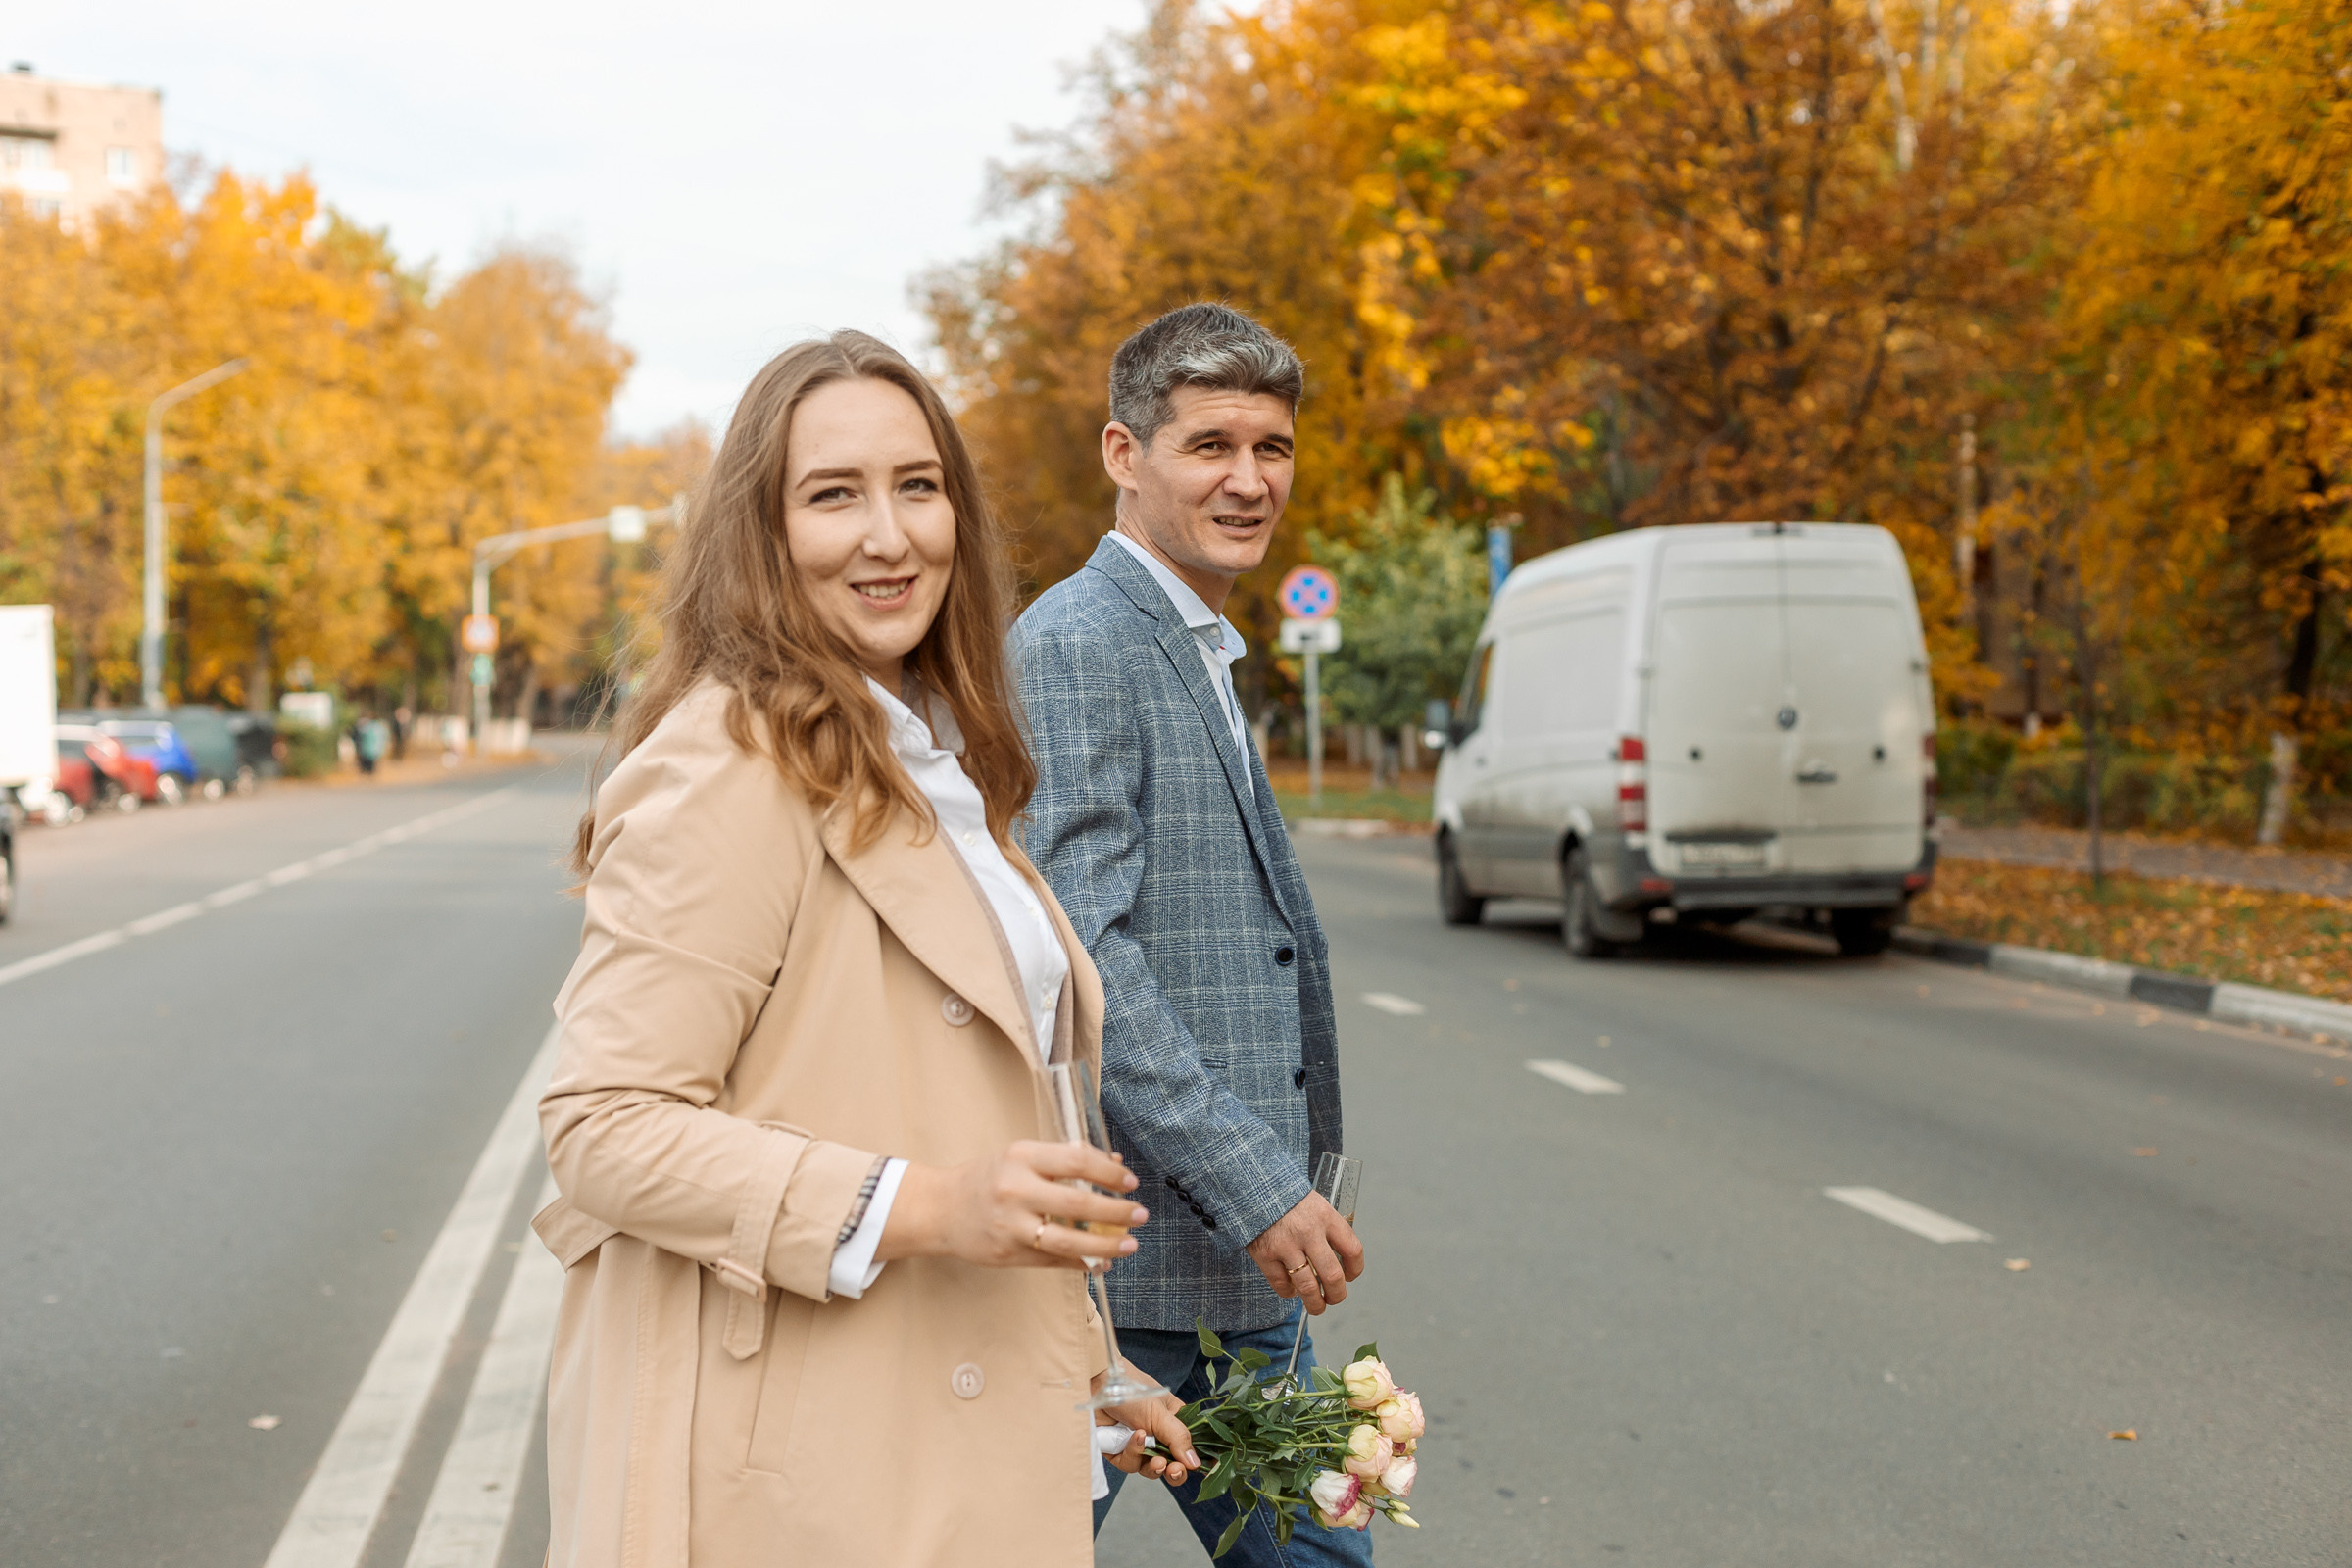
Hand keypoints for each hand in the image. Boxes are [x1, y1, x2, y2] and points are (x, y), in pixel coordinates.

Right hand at [879, 1141, 1148, 1268]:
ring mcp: (1011, 1225)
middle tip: (1140, 1215)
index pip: (1076, 1160)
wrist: (939, 1209)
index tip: (1130, 1182)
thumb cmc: (987, 1178)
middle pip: (1078, 1202)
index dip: (1109, 1172)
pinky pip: (1053, 1260)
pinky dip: (1081, 1262)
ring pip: (1068, 1239)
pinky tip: (1100, 1262)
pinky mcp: (1008, 1253)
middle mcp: (1015, 1189)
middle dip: (1116, 1211)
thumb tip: (1115, 1166)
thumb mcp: (1021, 1156)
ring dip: (1105, 1245)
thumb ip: (1065, 1159)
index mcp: (1021, 1156)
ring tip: (1129, 1245)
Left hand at [1096, 1375, 1198, 1485]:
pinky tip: (1134, 1438)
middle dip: (1175, 1472)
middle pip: (1172, 1465)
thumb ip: (1178, 1438)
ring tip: (1157, 1460)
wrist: (1098, 1386)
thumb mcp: (1160, 1413)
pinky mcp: (1119, 1451)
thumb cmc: (1132, 1391)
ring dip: (1154, 1467)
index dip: (1195, 1460)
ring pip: (1151, 1470)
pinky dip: (1133, 1455)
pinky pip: (1130, 1464)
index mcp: (1174, 1422)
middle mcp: (1157, 1436)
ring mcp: (1138, 1445)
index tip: (1204, 1470)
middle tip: (1175, 1471)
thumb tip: (1195, 1463)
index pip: (1190, 1446)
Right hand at [1245, 1190, 1362, 1313]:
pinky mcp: (1265, 1255)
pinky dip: (1289, 1292)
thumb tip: (1339, 1258)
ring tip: (1316, 1307)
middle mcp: (1308, 1232)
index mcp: (1325, 1216)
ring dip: (1315, 1304)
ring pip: (1308, 1287)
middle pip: (1332, 1276)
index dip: (1355, 1269)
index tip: (1350, 1276)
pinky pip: (1281, 1284)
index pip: (1353, 1250)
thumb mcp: (1314, 1203)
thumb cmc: (1286, 1198)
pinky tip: (1291, 1289)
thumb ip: (1326, 1228)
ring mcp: (1285, 1245)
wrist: (1252, 1186)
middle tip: (1334, 1299)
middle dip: (1337, 1295)